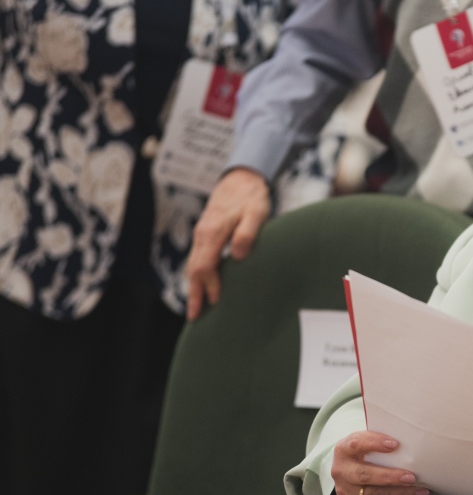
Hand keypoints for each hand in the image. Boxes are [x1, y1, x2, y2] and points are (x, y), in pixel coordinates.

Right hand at [186, 168, 270, 319]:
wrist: (241, 178)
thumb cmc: (252, 198)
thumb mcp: (257, 214)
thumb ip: (247, 234)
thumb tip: (238, 256)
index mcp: (213, 233)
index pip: (204, 266)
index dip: (209, 286)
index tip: (215, 302)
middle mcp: (203, 235)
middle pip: (193, 270)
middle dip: (194, 294)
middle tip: (195, 317)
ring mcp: (202, 233)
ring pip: (193, 265)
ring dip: (194, 286)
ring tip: (196, 307)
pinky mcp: (206, 233)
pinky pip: (197, 258)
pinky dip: (197, 274)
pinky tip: (202, 284)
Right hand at [331, 431, 429, 494]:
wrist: (349, 474)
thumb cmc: (364, 453)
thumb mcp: (366, 441)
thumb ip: (381, 438)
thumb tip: (409, 439)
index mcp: (343, 450)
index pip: (356, 444)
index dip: (374, 443)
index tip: (395, 444)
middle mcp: (342, 472)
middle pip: (365, 475)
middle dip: (390, 477)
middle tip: (411, 477)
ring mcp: (347, 493)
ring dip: (400, 494)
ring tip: (419, 491)